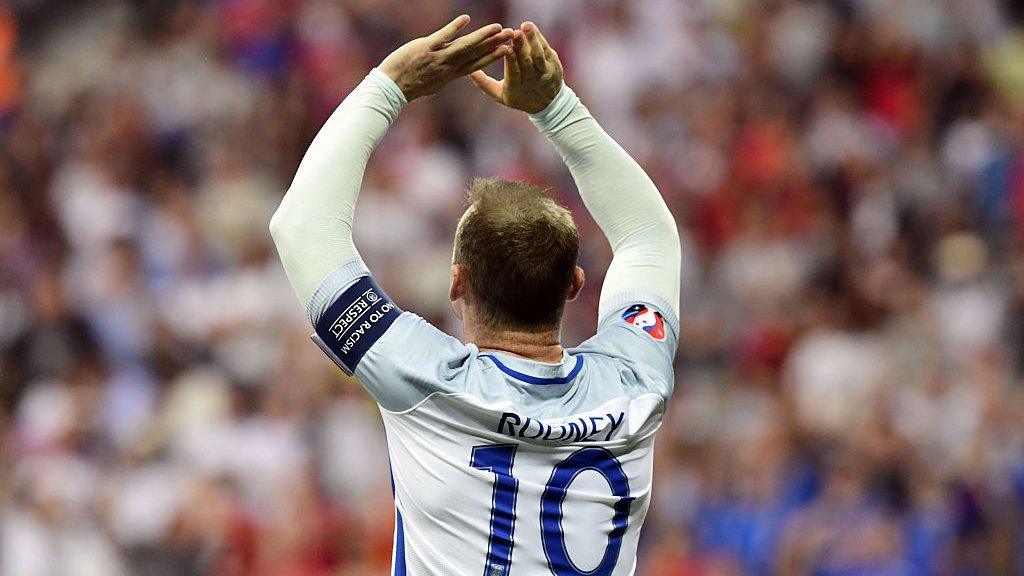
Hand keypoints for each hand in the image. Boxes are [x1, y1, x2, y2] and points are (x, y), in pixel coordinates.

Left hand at [380, 15, 512, 101]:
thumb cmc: (410, 86)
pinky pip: (443, 36)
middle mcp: (449, 66)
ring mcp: (438, 57)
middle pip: (476, 54)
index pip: (476, 64)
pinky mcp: (426, 48)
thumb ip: (444, 75)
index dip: (492, 57)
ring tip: (497, 28)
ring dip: (482, 36)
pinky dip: (454, 28)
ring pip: (465, 46)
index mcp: (451, 75)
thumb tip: (451, 72)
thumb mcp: (432, 84)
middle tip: (511, 36)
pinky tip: (466, 19)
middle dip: (495, 44)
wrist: (392, 88)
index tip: (506, 51)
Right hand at [469, 22, 562, 113]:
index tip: (506, 48)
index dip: (510, 61)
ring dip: (533, 40)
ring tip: (526, 26)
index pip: (514, 73)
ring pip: (539, 56)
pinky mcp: (554, 66)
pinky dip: (540, 40)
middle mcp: (532, 82)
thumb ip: (483, 83)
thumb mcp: (499, 95)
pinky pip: (546, 51)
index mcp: (516, 88)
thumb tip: (468, 71)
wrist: (547, 104)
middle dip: (521, 47)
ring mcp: (545, 74)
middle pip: (527, 63)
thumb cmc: (518, 96)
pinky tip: (533, 30)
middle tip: (516, 33)